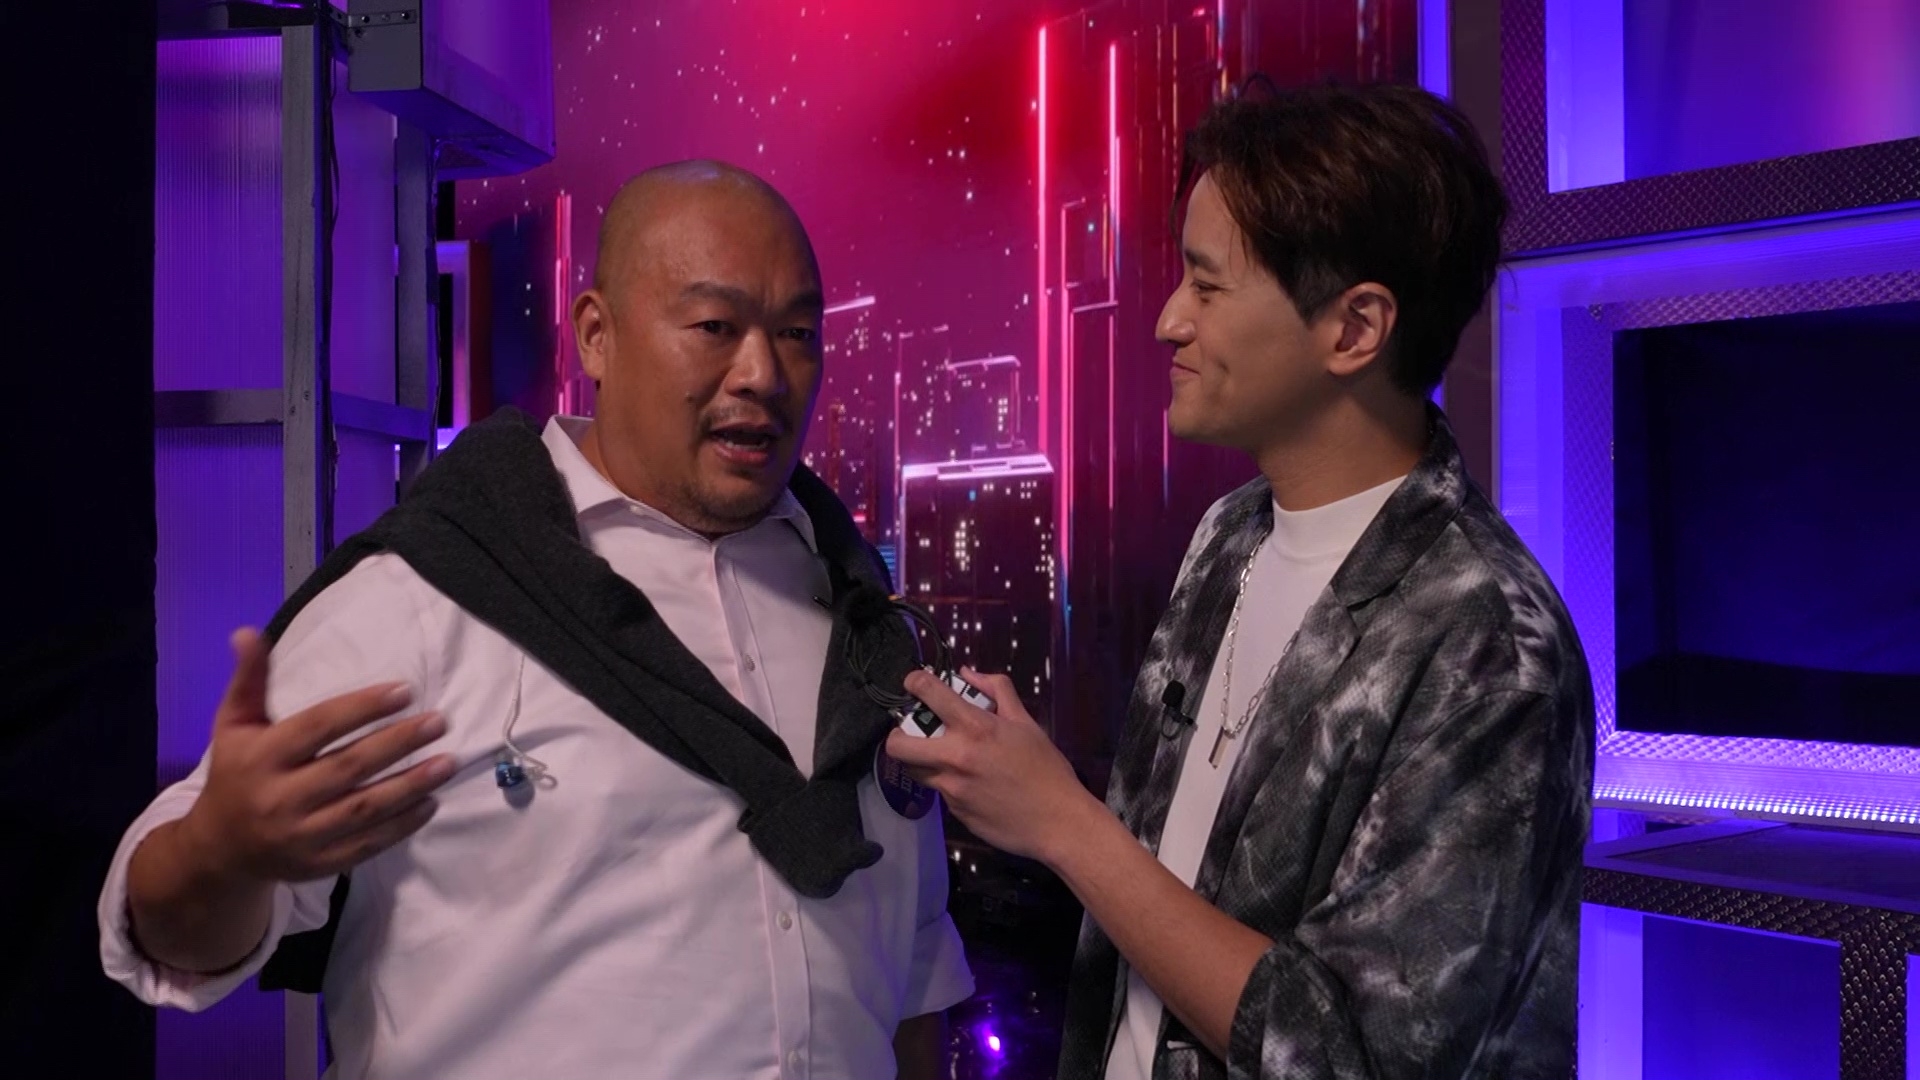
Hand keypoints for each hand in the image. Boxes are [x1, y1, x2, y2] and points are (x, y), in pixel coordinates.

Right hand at [176, 628, 456, 884]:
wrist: (219, 849)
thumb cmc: (236, 774)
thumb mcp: (234, 725)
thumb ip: (249, 680)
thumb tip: (248, 632)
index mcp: (260, 758)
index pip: (318, 727)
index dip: (362, 708)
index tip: (405, 690)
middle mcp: (279, 798)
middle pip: (349, 767)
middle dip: (399, 743)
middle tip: (439, 722)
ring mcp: (300, 836)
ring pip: (364, 808)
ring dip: (412, 785)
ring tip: (450, 761)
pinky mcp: (318, 864)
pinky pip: (367, 844)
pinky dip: (402, 825)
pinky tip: (431, 802)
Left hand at [885, 667, 1102, 864]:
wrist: (1058, 822)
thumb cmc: (1046, 768)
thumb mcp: (1026, 722)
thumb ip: (997, 691)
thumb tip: (967, 674)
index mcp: (975, 728)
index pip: (928, 693)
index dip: (914, 681)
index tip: (914, 683)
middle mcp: (955, 757)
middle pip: (898, 745)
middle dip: (897, 734)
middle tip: (912, 731)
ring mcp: (951, 788)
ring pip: (913, 770)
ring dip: (918, 759)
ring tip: (937, 755)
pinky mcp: (954, 812)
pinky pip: (939, 790)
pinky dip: (946, 781)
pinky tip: (969, 783)